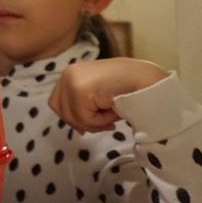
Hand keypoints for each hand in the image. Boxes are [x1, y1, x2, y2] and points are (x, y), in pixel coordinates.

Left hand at [49, 57, 170, 132]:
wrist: (145, 79)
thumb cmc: (127, 89)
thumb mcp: (99, 98)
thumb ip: (84, 108)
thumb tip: (78, 129)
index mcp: (72, 73)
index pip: (57, 102)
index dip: (71, 117)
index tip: (90, 125)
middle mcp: (68, 74)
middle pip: (60, 110)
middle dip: (82, 122)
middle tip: (105, 123)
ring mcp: (72, 80)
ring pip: (72, 117)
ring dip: (94, 121)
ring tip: (111, 114)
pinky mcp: (79, 89)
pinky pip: (84, 117)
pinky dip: (100, 120)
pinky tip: (113, 109)